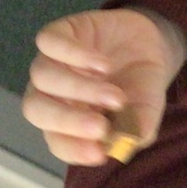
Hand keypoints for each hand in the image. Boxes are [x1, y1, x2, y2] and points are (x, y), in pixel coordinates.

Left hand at [22, 8, 186, 165]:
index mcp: (69, 120)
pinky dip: (75, 55)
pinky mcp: (59, 33)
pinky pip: (49, 43)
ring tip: (117, 96)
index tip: (99, 154)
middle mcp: (52, 93)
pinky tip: (104, 65)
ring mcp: (53, 62)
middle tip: (100, 127)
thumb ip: (138, 128)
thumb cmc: (142, 86)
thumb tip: (125, 143)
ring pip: (43, 77)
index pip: (58, 141)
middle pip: (36, 110)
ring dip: (80, 89)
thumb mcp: (148, 111)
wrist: (150, 46)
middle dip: (67, 121)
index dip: (72, 149)